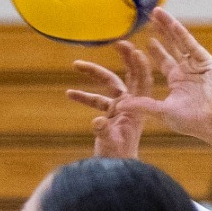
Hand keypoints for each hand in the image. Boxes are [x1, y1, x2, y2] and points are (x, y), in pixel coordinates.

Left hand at [67, 9, 211, 161]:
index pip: (163, 60)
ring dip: (169, 27)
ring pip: (180, 41)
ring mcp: (197, 65)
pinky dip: (182, 34)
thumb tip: (120, 105)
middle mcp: (187, 71)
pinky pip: (191, 45)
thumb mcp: (162, 111)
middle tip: (149, 17)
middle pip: (171, 46)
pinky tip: (172, 23)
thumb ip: (142, 105)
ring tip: (157, 12)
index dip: (155, 50)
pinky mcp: (207, 63)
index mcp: (177, 81)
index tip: (145, 39)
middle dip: (161, 32)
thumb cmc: (192, 122)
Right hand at [75, 41, 157, 158]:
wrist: (117, 169)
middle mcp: (132, 104)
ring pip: (110, 83)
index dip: (140, 65)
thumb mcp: (111, 143)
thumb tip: (97, 120)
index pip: (143, 82)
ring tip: (76, 63)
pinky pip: (97, 100)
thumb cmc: (118, 157)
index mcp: (138, 108)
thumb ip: (104, 130)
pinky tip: (68, 92)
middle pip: (131, 75)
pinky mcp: (111, 114)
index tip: (134, 50)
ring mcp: (121, 108)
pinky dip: (84, 96)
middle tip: (117, 41)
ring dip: (95, 72)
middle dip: (125, 58)